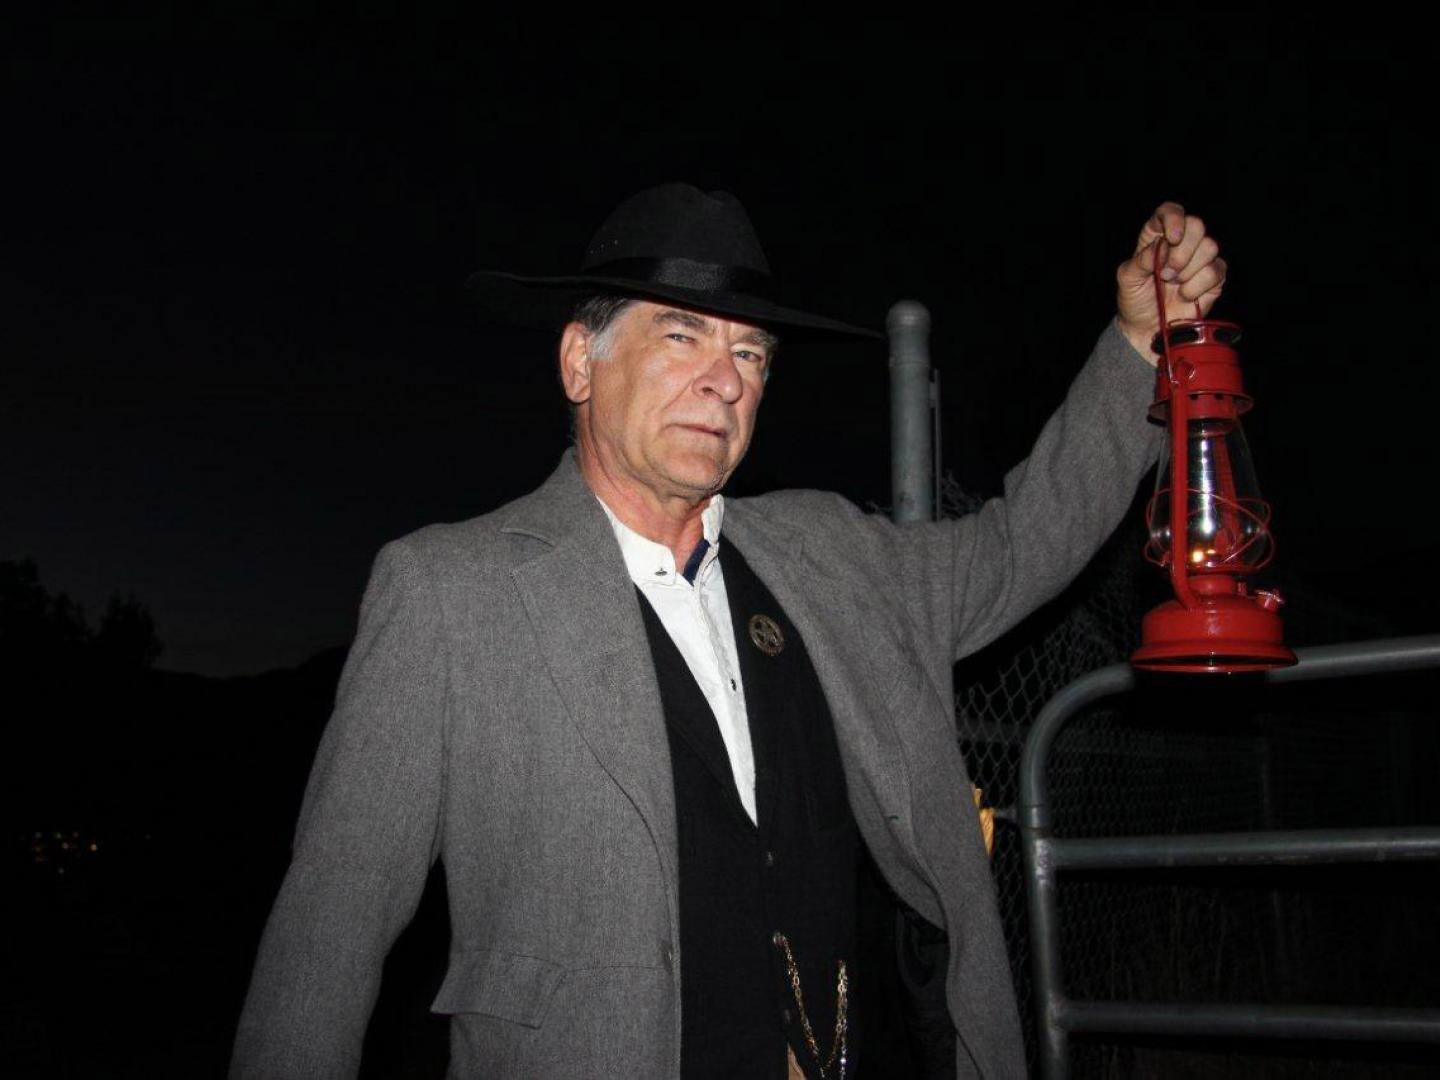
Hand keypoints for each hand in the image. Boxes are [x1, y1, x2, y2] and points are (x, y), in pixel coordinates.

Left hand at [1115, 202, 1227, 363]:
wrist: (1147, 329)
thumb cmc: (1135, 300)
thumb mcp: (1127, 278)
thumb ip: (1140, 260)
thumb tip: (1162, 247)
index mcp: (1158, 236)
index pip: (1170, 211)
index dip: (1174, 218)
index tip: (1172, 237)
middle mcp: (1182, 242)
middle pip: (1197, 225)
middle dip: (1182, 252)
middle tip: (1166, 274)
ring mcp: (1200, 259)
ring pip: (1210, 246)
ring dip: (1188, 271)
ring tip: (1173, 285)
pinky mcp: (1214, 277)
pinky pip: (1216, 270)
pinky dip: (1197, 286)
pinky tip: (1185, 295)